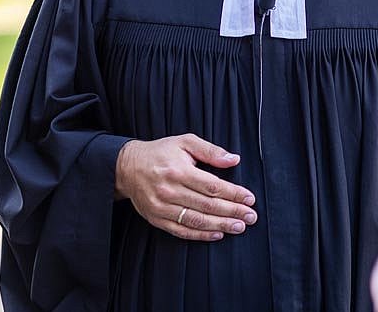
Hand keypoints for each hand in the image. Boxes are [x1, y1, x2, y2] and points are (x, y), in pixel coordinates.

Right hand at [115, 134, 257, 241]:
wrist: (126, 167)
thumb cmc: (160, 153)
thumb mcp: (185, 142)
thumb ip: (210, 151)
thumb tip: (233, 159)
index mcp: (179, 171)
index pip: (212, 186)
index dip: (234, 194)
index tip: (250, 199)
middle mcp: (170, 191)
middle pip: (207, 205)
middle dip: (232, 212)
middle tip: (251, 217)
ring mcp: (162, 207)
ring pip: (196, 220)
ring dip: (220, 225)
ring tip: (239, 227)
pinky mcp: (156, 219)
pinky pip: (181, 230)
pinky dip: (200, 235)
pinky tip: (217, 234)